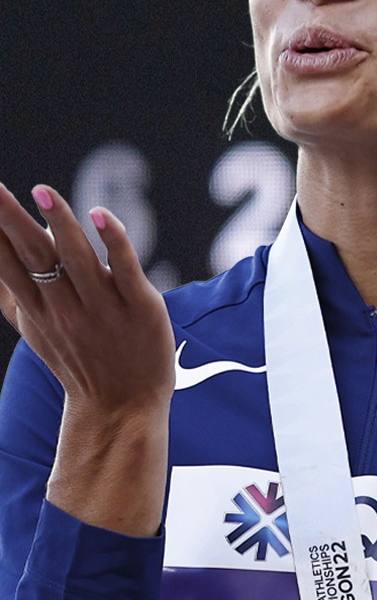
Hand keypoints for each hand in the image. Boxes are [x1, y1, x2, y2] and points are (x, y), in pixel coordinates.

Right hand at [0, 183, 173, 534]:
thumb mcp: (37, 331)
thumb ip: (14, 298)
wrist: (123, 408)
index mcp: (37, 310)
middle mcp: (64, 307)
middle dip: (10, 220)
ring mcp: (103, 307)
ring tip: (41, 191)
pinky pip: (125, 270)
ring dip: (60, 223)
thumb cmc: (80, 362)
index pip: (8, 264)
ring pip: (76, 259)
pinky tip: (100, 216)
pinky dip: (113, 243)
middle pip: (32, 256)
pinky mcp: (141, 306)